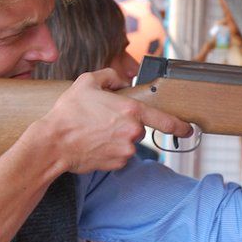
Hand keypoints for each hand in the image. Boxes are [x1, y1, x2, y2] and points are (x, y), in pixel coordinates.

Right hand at [33, 68, 191, 173]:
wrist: (53, 143)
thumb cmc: (69, 113)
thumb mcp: (87, 82)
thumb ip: (111, 77)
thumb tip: (122, 81)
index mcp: (130, 110)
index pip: (164, 120)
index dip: (180, 126)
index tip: (188, 130)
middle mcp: (132, 132)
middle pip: (138, 128)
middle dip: (125, 125)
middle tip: (102, 121)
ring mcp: (126, 151)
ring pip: (128, 142)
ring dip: (117, 138)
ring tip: (94, 132)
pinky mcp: (117, 164)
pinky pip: (119, 155)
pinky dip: (110, 150)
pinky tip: (93, 144)